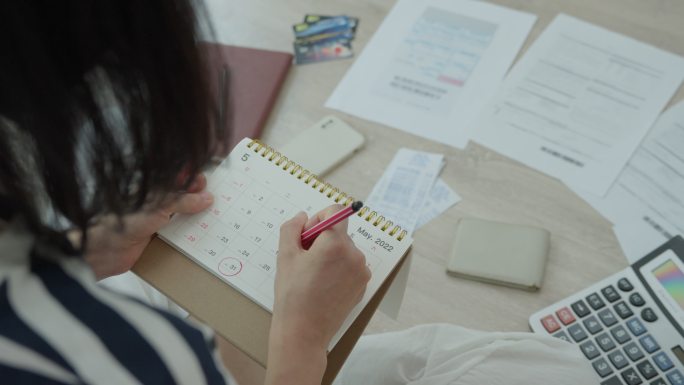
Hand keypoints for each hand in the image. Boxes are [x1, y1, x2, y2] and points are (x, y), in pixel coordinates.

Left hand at [83, 174, 213, 279]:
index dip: (191, 178)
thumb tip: (205, 198)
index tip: (206, 183)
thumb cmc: (125, 222)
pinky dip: (189, 232)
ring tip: (212, 216)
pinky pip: (178, 232)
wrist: (106, 250)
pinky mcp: (158, 236)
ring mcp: (157, 219)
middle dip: (198, 197)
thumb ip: (183, 201)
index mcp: (153, 188)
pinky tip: (200, 233)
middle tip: (211, 200)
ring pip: (182, 213)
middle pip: (182, 196)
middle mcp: (156, 202)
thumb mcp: (159, 207)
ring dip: (195, 216)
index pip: (177, 178)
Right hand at [265, 206, 370, 384]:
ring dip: (330, 255)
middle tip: (304, 260)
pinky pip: (351, 266)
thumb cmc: (292, 294)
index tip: (307, 236)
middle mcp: (354, 254)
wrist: (304, 331)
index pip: (336, 211)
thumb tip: (302, 216)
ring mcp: (361, 271)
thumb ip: (292, 228)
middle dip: (321, 240)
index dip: (318, 219)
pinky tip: (323, 286)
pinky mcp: (363, 285)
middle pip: (339, 232)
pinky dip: (338, 269)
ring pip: (344, 250)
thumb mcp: (285, 255)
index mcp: (336, 243)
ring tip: (313, 276)